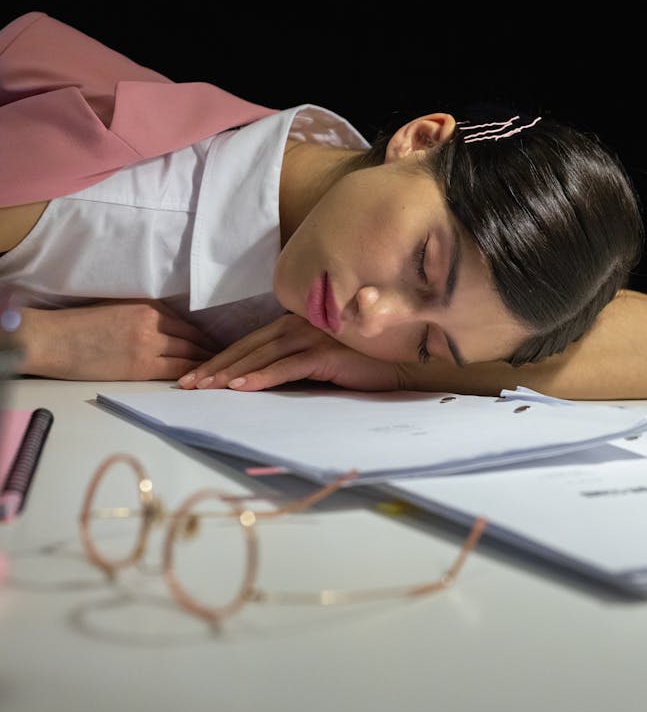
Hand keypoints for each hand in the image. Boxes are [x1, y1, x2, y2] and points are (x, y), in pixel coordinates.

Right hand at [19, 300, 216, 380]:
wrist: (54, 339)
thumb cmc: (80, 325)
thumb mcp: (119, 309)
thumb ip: (146, 316)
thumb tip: (169, 330)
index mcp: (149, 305)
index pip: (187, 323)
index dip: (204, 337)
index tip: (216, 346)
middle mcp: (154, 321)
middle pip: (193, 339)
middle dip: (211, 351)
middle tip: (228, 362)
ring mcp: (149, 343)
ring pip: (189, 355)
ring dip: (206, 365)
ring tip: (219, 375)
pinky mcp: (140, 365)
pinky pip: (176, 371)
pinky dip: (191, 376)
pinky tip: (201, 384)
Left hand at [178, 312, 399, 391]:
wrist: (394, 366)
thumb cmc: (352, 365)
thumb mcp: (312, 364)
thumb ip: (286, 364)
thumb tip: (250, 384)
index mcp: (292, 323)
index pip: (248, 343)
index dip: (219, 359)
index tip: (193, 377)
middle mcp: (298, 324)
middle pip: (248, 347)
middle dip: (215, 366)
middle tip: (187, 384)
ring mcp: (311, 336)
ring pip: (262, 355)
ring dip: (232, 372)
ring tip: (207, 387)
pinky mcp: (324, 352)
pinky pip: (287, 366)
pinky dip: (262, 377)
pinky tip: (242, 388)